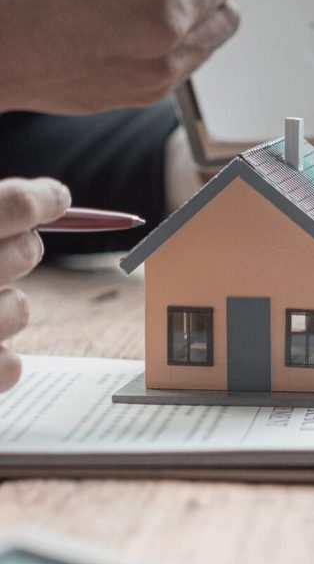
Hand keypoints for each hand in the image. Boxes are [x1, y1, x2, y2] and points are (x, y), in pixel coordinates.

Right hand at [0, 178, 70, 390]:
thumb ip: (1, 209)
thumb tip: (58, 197)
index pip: (14, 206)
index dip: (44, 200)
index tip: (57, 200)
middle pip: (28, 252)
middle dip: (24, 249)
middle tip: (6, 250)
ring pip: (20, 310)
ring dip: (8, 306)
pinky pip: (11, 367)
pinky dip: (3, 358)